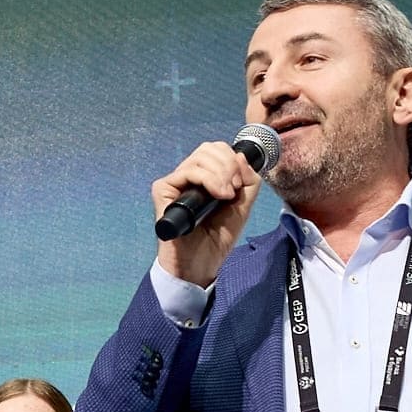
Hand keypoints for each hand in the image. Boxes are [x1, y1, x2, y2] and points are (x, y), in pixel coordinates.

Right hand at [152, 137, 264, 289]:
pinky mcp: (163, 189)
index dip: (233, 160)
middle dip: (229, 165)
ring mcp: (175, 182)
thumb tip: (241, 156)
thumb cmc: (216, 239)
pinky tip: (218, 196)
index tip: (240, 184)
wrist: (200, 264)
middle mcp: (188, 176)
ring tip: (226, 195)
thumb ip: (248, 181)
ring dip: (221, 173)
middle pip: (208, 148)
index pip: (217, 150)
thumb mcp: (242, 207)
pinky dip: (209, 179)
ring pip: (200, 157)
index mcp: (205, 177)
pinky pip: (188, 171)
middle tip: (234, 189)